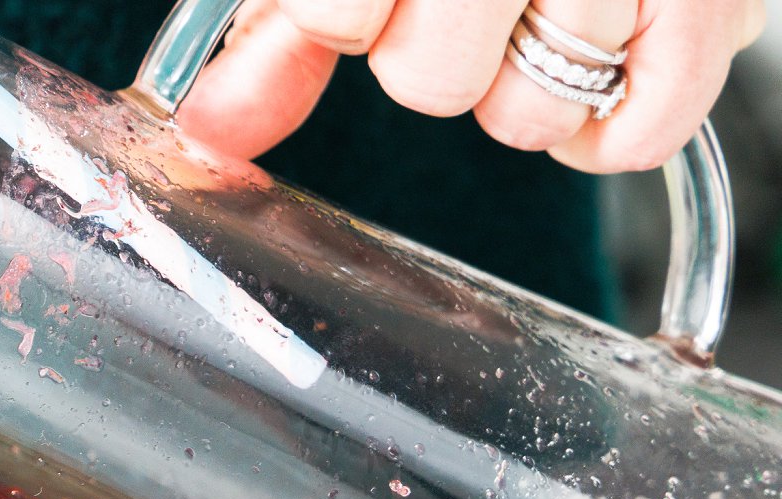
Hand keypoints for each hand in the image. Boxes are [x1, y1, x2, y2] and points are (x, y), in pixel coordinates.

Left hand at [179, 0, 765, 171]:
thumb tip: (210, 129)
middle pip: (431, 80)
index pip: (341, 13)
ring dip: (515, 86)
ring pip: (527, 113)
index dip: (341, 15)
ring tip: (533, 12)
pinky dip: (607, 131)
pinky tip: (583, 72)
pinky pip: (643, 126)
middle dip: (429, 57)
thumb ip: (283, 27)